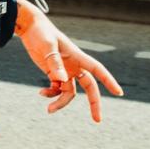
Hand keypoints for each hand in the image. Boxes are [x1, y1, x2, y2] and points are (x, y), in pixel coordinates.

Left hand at [17, 3, 123, 122]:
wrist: (30, 28)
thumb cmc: (41, 33)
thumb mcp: (47, 46)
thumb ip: (54, 63)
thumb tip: (62, 80)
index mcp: (77, 56)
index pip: (97, 69)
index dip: (108, 81)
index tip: (119, 93)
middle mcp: (73, 65)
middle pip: (89, 87)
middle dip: (94, 103)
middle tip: (97, 120)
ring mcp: (64, 70)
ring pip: (70, 92)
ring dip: (61, 102)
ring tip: (49, 109)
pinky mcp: (54, 73)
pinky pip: (57, 89)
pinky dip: (51, 94)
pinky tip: (41, 93)